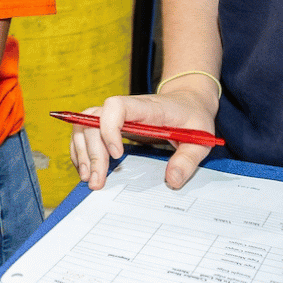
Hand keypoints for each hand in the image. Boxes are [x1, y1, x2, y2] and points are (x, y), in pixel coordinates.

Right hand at [70, 87, 217, 191]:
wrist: (188, 101)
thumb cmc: (192, 116)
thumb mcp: (201, 137)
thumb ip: (188, 159)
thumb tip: (172, 180)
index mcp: (146, 107)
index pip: (116, 106)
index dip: (109, 128)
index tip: (117, 154)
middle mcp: (125, 108)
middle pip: (94, 120)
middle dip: (92, 152)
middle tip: (97, 181)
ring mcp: (115, 115)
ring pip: (84, 125)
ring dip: (82, 151)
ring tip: (88, 177)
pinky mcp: (110, 124)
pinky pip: (85, 132)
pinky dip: (81, 150)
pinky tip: (86, 168)